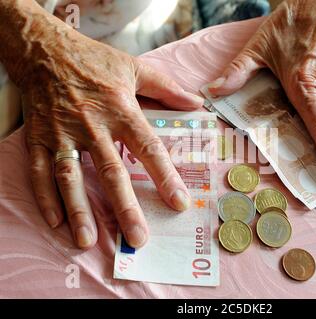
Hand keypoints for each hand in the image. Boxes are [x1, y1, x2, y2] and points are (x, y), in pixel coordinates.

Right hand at [6, 5, 202, 248]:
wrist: (46, 49)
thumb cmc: (95, 61)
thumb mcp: (136, 68)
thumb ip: (168, 88)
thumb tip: (198, 103)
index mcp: (121, 110)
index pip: (148, 148)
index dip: (165, 177)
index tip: (179, 203)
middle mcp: (93, 126)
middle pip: (111, 172)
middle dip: (125, 207)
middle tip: (138, 238)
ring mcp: (62, 134)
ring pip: (72, 177)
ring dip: (79, 210)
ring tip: (88, 241)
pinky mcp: (38, 137)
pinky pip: (39, 171)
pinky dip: (44, 197)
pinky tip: (54, 222)